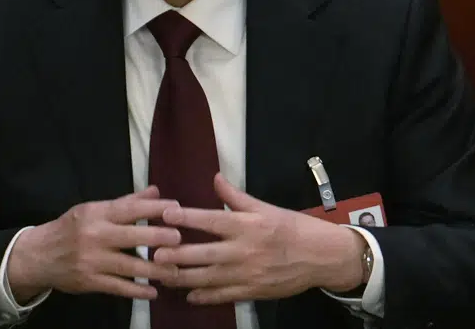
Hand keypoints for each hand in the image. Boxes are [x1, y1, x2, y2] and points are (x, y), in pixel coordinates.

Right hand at [7, 186, 181, 301]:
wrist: (39, 256)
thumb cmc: (72, 228)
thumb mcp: (94, 209)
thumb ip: (127, 203)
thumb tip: (157, 192)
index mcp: (97, 213)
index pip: (130, 208)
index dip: (154, 209)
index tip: (177, 209)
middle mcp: (95, 235)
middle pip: (132, 236)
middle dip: (158, 237)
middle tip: (180, 239)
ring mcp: (92, 260)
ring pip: (128, 265)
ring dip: (154, 270)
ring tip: (175, 271)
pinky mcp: (90, 281)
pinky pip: (118, 287)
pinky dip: (137, 290)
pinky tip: (153, 292)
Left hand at [154, 173, 367, 303]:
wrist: (321, 257)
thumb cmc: (292, 227)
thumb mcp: (265, 207)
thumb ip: (236, 196)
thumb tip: (215, 178)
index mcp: (247, 225)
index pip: (211, 219)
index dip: (187, 217)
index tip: (165, 214)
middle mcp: (244, 250)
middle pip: (204, 253)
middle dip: (177, 255)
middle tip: (153, 254)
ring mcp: (247, 274)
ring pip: (208, 278)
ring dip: (183, 278)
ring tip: (162, 276)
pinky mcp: (251, 291)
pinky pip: (223, 296)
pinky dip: (204, 296)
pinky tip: (188, 295)